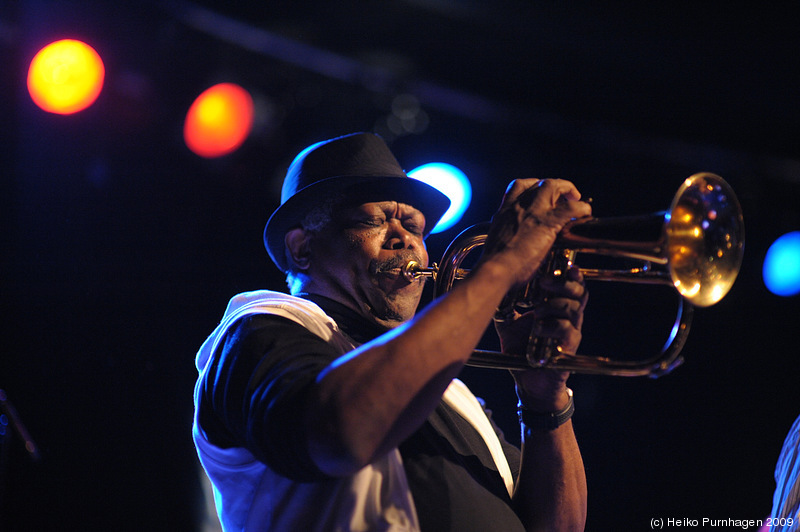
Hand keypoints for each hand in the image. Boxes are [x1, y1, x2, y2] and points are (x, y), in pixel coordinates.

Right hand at [481, 179, 591, 287]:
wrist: (496, 270)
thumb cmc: (494, 265)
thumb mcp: (496, 243)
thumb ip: (506, 236)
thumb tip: (512, 244)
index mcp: (505, 212)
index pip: (517, 186)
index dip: (532, 186)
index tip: (539, 193)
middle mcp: (518, 206)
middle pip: (538, 183)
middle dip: (554, 185)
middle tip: (562, 196)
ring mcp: (533, 212)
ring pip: (553, 185)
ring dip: (567, 188)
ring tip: (576, 198)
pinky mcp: (548, 222)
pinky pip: (571, 207)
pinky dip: (581, 208)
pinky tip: (585, 213)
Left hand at [496, 265, 587, 410]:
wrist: (529, 382)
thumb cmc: (522, 351)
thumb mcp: (508, 324)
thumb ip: (504, 305)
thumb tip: (488, 287)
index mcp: (556, 306)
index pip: (570, 283)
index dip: (568, 271)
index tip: (556, 262)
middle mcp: (568, 317)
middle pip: (579, 291)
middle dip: (563, 283)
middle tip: (544, 281)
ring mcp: (570, 332)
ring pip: (574, 309)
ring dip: (554, 304)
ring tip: (537, 309)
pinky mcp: (568, 348)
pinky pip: (566, 330)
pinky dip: (551, 326)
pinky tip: (538, 328)